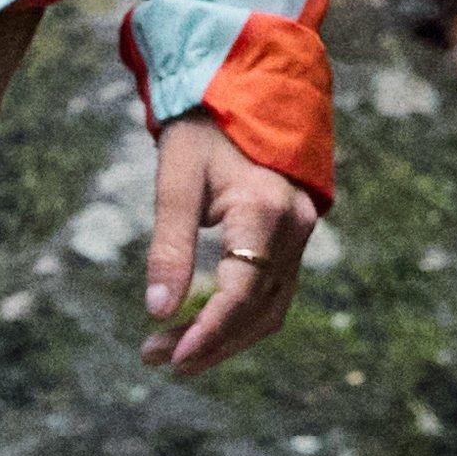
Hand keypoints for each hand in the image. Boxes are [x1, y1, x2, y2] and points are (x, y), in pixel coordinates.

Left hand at [144, 114, 321, 374]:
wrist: (240, 96)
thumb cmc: (201, 135)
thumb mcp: (175, 183)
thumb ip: (169, 247)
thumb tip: (158, 311)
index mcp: (266, 210)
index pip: (241, 291)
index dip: (208, 332)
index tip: (171, 357)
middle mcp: (295, 228)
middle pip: (257, 310)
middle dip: (208, 342)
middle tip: (155, 359)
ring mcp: (301, 236)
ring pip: (269, 309)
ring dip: (223, 337)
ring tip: (169, 352)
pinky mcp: (294, 242)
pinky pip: (272, 294)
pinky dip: (238, 319)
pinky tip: (199, 328)